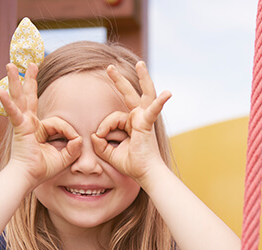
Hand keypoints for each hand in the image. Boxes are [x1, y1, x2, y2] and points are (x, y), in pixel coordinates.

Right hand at [0, 63, 81, 186]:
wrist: (28, 177)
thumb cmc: (42, 169)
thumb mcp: (64, 157)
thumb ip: (74, 148)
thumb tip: (80, 139)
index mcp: (38, 128)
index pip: (58, 121)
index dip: (69, 131)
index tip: (74, 142)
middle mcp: (29, 122)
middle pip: (29, 97)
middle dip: (30, 80)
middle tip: (30, 63)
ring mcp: (22, 123)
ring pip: (20, 98)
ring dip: (15, 80)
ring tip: (11, 65)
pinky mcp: (19, 127)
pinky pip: (14, 113)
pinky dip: (8, 103)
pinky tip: (0, 91)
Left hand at [91, 62, 171, 183]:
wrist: (145, 173)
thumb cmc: (132, 164)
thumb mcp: (109, 153)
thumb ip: (100, 143)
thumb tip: (94, 134)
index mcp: (131, 123)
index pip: (112, 117)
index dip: (103, 128)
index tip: (100, 138)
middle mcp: (139, 118)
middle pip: (130, 94)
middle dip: (120, 80)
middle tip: (109, 67)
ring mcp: (145, 118)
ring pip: (142, 94)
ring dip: (143, 77)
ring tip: (140, 63)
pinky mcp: (148, 123)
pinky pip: (153, 109)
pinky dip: (159, 102)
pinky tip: (168, 93)